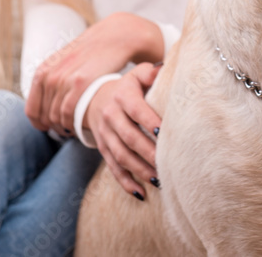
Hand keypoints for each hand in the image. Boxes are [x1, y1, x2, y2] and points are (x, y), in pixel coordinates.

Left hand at [25, 12, 164, 133]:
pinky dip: (74, 122)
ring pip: (56, 116)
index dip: (40, 124)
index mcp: (43, 71)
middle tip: (69, 129)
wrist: (115, 36)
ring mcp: (64, 78)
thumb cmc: (92, 54)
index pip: (32, 111)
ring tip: (77, 126)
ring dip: (66, 126)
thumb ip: (53, 80)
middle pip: (44, 116)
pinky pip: (70, 112)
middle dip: (55, 127)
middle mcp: (49, 75)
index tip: (52, 129)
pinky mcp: (80, 82)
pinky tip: (83, 122)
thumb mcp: (65, 63)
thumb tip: (45, 105)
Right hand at [86, 62, 162, 198]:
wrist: (94, 99)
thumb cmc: (127, 87)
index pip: (136, 109)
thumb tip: (163, 69)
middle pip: (129, 137)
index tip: (164, 133)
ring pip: (121, 156)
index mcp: (122, 96)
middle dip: (148, 152)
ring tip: (159, 180)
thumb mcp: (136, 74)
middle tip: (167, 163)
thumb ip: (149, 72)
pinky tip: (141, 193)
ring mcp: (105, 135)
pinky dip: (126, 182)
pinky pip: (113, 168)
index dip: (149, 121)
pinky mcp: (103, 150)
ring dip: (139, 169)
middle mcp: (111, 116)